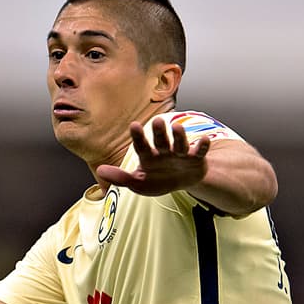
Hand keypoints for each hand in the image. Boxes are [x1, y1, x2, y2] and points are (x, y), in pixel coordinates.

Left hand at [96, 119, 210, 195]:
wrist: (182, 182)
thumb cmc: (158, 179)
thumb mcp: (138, 183)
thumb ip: (120, 178)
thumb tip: (100, 171)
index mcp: (149, 156)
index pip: (141, 146)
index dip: (138, 137)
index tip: (134, 125)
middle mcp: (164, 151)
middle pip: (161, 140)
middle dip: (159, 131)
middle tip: (157, 120)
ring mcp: (180, 153)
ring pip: (179, 143)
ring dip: (179, 136)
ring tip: (177, 127)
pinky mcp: (195, 158)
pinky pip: (199, 151)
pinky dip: (202, 146)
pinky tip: (203, 141)